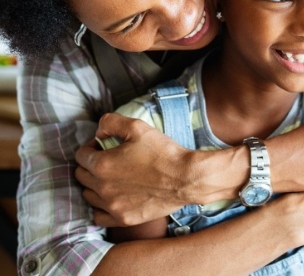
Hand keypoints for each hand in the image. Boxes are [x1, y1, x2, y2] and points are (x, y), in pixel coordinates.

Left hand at [75, 113, 195, 226]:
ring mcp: (112, 206)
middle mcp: (102, 188)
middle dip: (90, 165)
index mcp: (102, 165)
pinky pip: (98, 216)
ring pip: (88, 195)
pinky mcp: (123, 219)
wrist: (185, 178)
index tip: (104, 145)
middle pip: (81, 176)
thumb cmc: (162, 151)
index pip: (81, 156)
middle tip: (108, 158)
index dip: (91, 147)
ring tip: (111, 176)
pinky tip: (112, 196)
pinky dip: (100, 206)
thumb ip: (111, 122)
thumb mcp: (137, 127)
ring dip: (94, 184)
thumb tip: (98, 131)